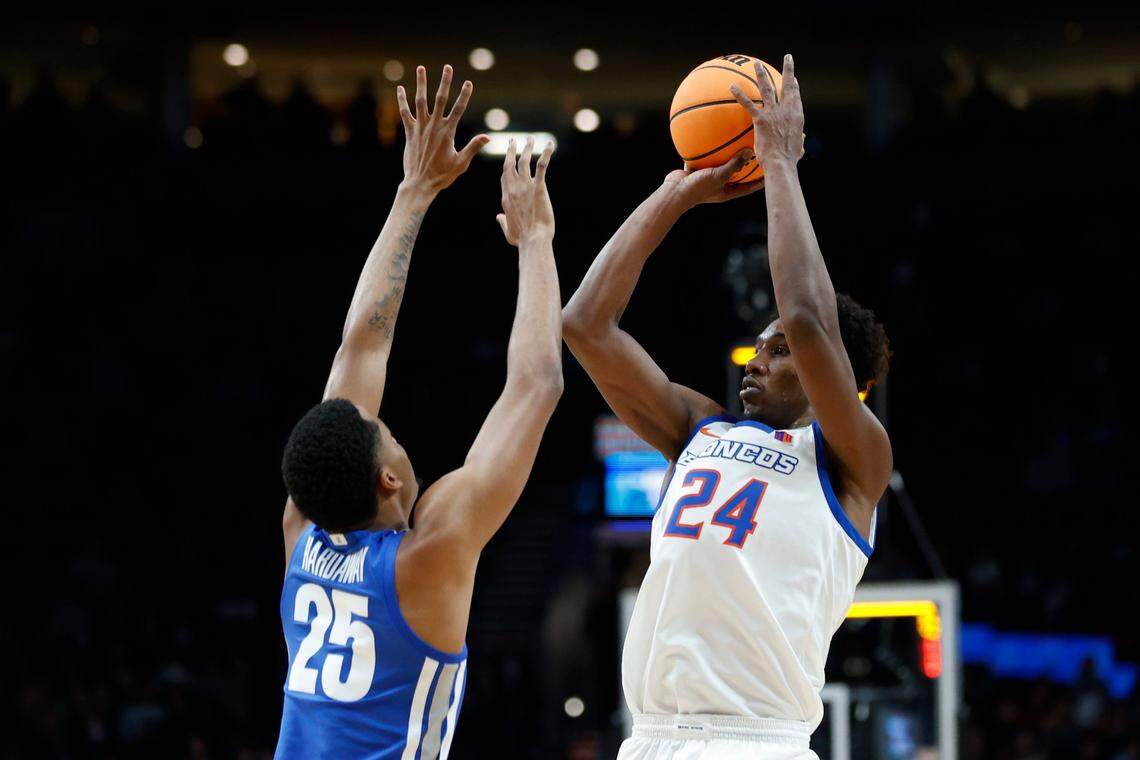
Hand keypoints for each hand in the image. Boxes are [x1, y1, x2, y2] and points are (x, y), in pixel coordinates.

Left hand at [397, 65, 488, 194]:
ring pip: (420, 101)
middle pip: (440, 99)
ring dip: (421, 84)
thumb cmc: (442, 175)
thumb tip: (487, 137)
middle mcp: (433, 126)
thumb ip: (473, 147)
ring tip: (421, 68)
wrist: (420, 184)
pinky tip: (400, 88)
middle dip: (445, 82)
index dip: (464, 95)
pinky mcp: (409, 132)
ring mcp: (420, 128)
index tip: (469, 82)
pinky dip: (402, 100)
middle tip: (448, 67)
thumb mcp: (461, 163)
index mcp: (448, 132)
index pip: (458, 109)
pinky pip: (404, 113)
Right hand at [496, 136, 555, 244]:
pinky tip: (549, 144)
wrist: (534, 240)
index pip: (505, 178)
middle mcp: (513, 189)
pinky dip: (545, 153)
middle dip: (511, 151)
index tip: (509, 160)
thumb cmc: (523, 239)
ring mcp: (525, 187)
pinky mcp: (538, 188)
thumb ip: (502, 222)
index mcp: (506, 199)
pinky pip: (541, 166)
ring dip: (527, 148)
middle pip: (509, 165)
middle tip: (513, 141)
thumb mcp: (508, 232)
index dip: (507, 168)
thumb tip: (498, 217)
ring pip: (524, 162)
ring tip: (530, 139)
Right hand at [661, 149, 763, 208]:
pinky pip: (707, 158)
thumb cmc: (697, 188)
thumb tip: (750, 151)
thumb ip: (734, 164)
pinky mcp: (697, 171)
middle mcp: (720, 186)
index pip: (750, 186)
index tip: (772, 171)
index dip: (761, 180)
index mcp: (728, 192)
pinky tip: (712, 136)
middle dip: (748, 167)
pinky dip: (710, 149)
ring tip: (738, 143)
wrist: (673, 192)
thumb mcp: (719, 175)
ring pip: (722, 165)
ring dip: (729, 156)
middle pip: (738, 175)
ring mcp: (708, 178)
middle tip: (760, 154)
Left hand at [729, 53, 804, 171]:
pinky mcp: (761, 119)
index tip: (793, 78)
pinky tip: (732, 86)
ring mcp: (774, 112)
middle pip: (787, 85)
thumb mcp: (799, 147)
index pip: (796, 95)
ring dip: (761, 74)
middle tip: (787, 58)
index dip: (794, 85)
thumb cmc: (790, 159)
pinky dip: (739, 94)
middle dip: (788, 69)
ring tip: (757, 63)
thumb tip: (802, 140)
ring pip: (767, 87)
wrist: (781, 163)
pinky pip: (748, 103)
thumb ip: (800, 140)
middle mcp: (787, 110)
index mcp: (797, 115)